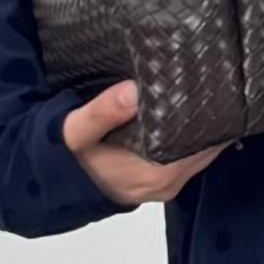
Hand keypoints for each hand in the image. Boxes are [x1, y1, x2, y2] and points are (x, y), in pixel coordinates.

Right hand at [63, 79, 224, 207]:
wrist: (49, 186)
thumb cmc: (63, 159)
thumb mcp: (74, 131)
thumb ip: (102, 112)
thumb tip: (133, 91)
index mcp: (156, 172)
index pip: (203, 140)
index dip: (211, 113)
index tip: (214, 83)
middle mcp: (168, 183)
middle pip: (207, 145)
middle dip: (211, 115)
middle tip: (212, 78)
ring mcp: (166, 185)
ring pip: (201, 151)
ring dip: (202, 126)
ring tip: (204, 89)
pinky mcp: (160, 182)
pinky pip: (188, 156)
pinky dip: (191, 135)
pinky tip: (187, 112)